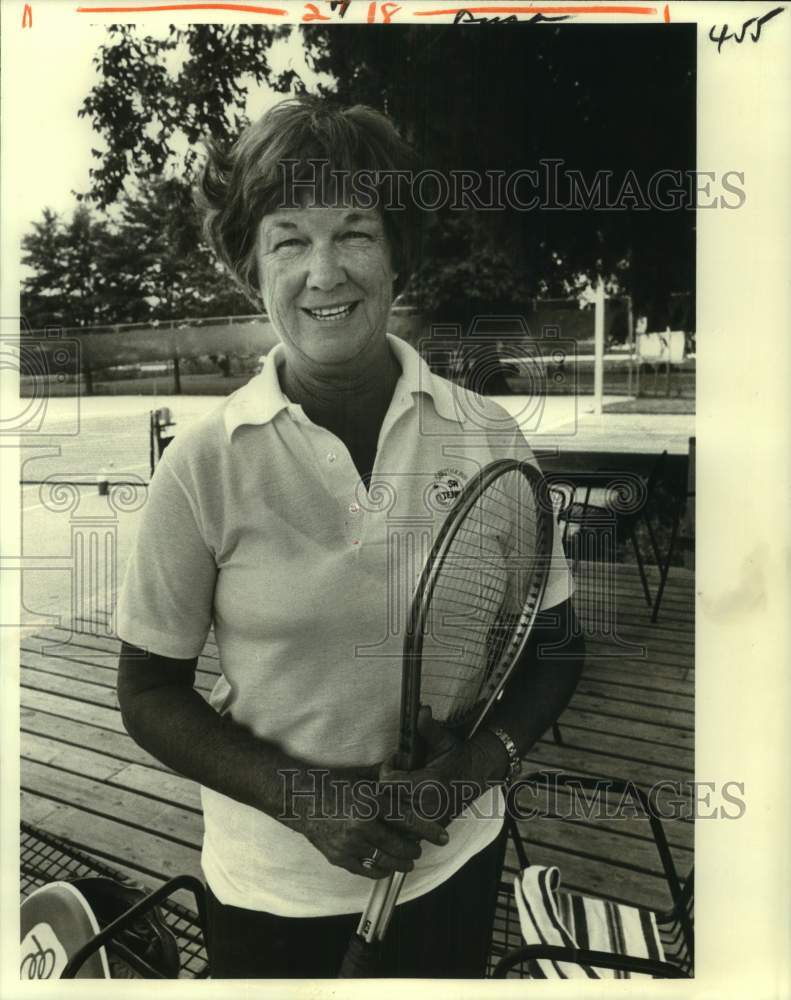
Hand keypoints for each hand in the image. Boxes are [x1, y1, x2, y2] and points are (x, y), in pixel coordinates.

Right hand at [286, 764, 448, 879]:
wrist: (299, 799)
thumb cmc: (333, 784)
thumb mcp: (361, 776)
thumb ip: (386, 777)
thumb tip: (408, 766)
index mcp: (370, 801)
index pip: (408, 819)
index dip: (428, 830)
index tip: (442, 837)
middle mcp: (361, 824)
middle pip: (400, 845)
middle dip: (415, 848)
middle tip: (419, 847)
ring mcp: (349, 844)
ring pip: (387, 860)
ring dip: (401, 862)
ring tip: (408, 859)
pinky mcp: (339, 858)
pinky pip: (368, 870)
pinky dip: (381, 869)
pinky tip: (387, 865)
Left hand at [377, 707, 499, 828]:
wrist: (477, 776)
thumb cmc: (457, 757)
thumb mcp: (443, 740)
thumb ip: (429, 728)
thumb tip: (422, 710)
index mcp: (429, 784)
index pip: (389, 783)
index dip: (387, 769)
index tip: (396, 759)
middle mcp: (428, 806)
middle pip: (387, 800)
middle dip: (386, 785)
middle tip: (397, 772)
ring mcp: (429, 821)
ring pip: (392, 817)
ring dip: (390, 801)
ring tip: (399, 786)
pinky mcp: (430, 830)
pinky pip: (403, 829)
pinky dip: (399, 817)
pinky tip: (404, 801)